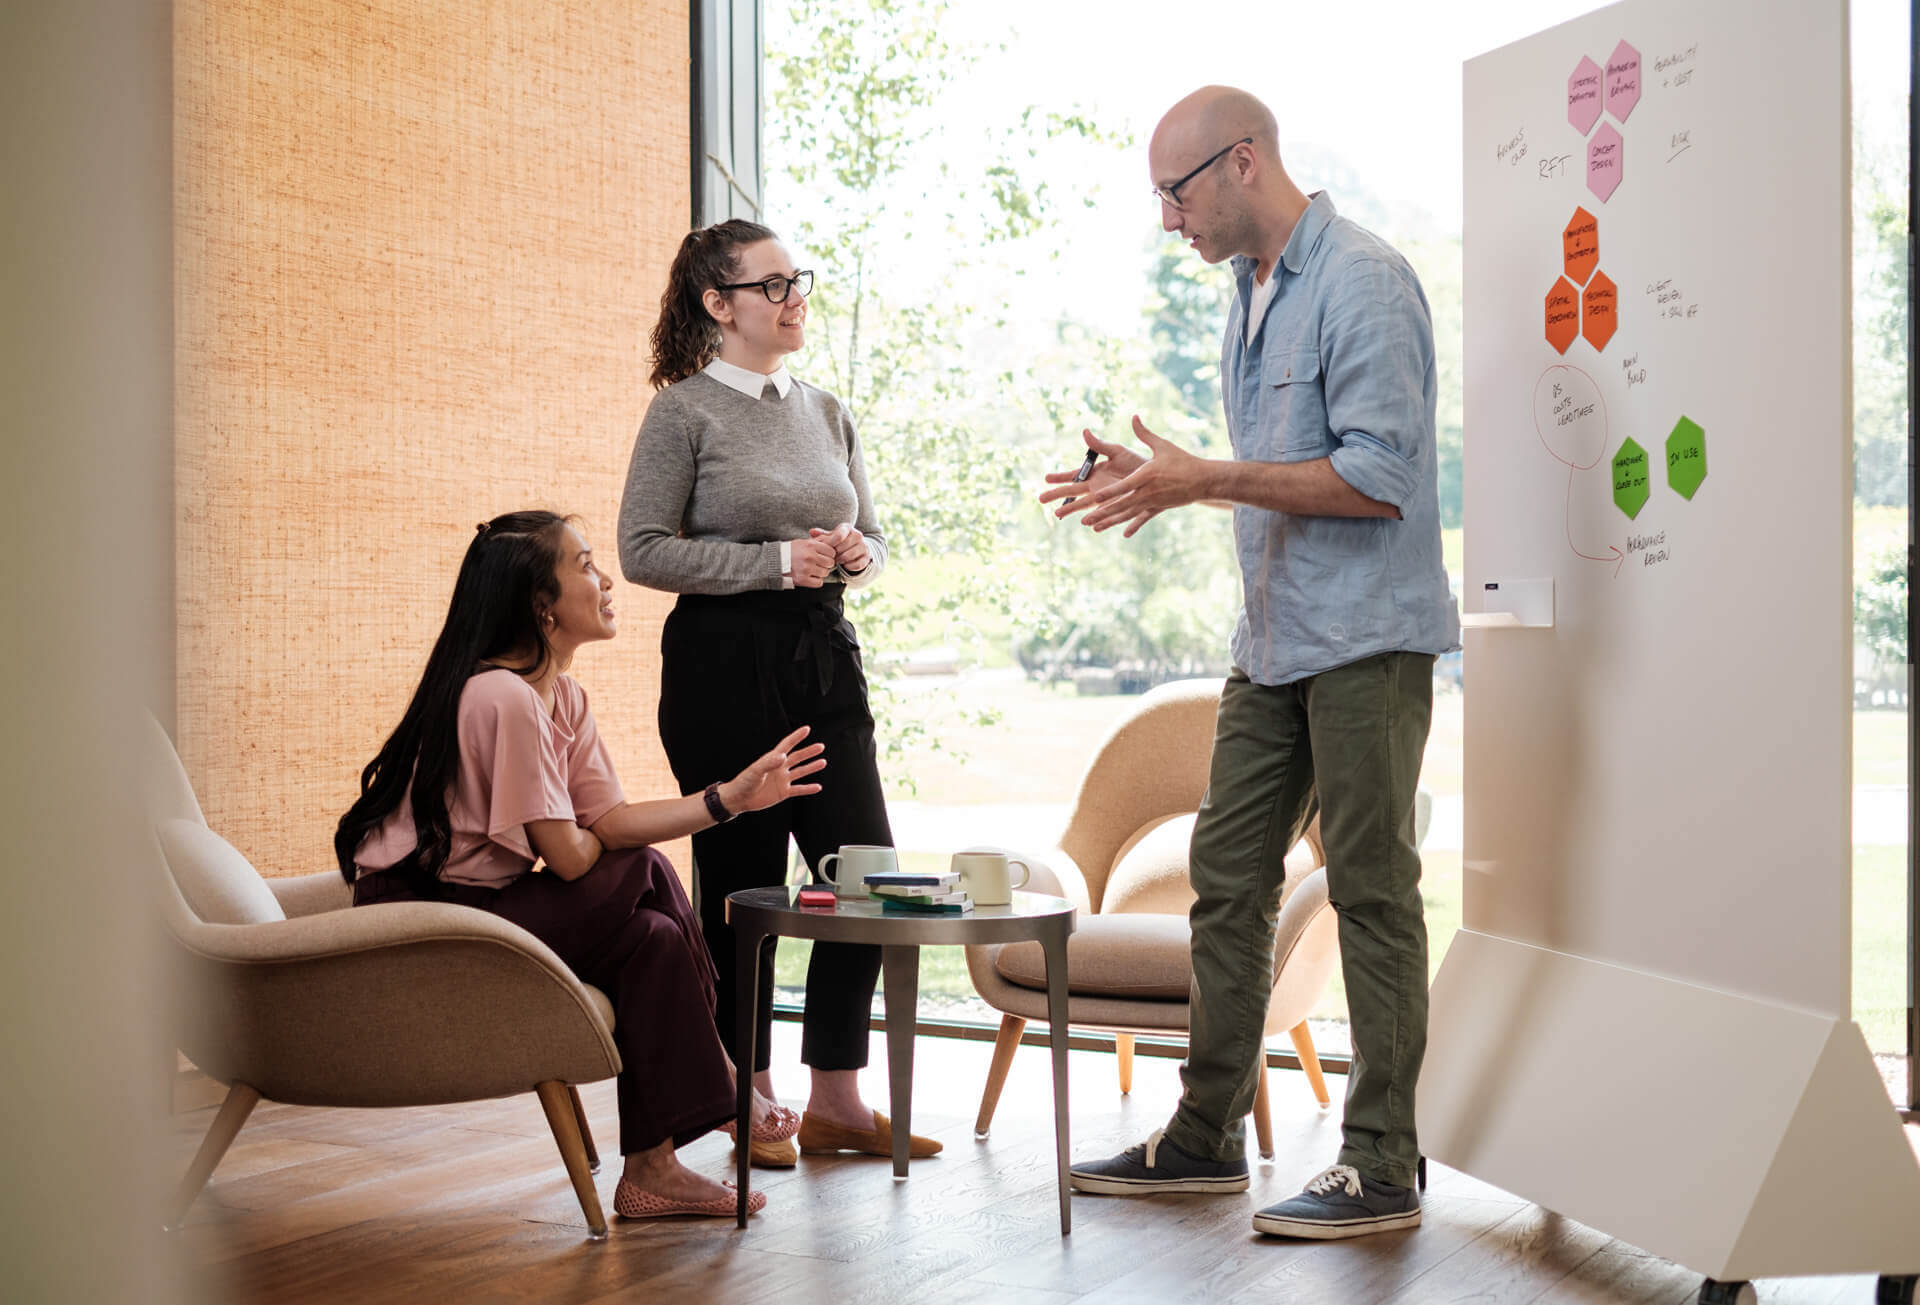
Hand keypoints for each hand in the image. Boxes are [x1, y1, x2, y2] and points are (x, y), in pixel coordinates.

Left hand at [718, 726, 826, 814]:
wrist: (739, 799)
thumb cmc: (744, 782)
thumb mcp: (756, 771)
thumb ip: (769, 763)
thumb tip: (783, 756)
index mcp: (772, 759)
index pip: (787, 745)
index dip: (796, 737)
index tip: (806, 729)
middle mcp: (779, 768)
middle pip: (797, 757)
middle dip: (809, 752)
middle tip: (820, 746)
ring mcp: (782, 780)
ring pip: (800, 772)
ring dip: (811, 767)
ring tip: (823, 762)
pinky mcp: (783, 792)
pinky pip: (798, 789)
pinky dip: (808, 788)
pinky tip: (817, 787)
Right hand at [787, 537, 836, 587]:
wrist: (775, 562)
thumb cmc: (789, 552)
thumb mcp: (803, 542)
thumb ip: (817, 542)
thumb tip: (831, 540)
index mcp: (810, 545)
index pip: (831, 551)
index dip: (829, 555)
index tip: (825, 556)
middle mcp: (810, 556)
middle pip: (830, 563)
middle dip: (826, 564)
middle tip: (819, 564)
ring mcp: (807, 568)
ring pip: (825, 573)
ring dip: (821, 572)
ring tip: (812, 570)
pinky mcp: (803, 579)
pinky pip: (819, 582)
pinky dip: (816, 581)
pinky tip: (810, 576)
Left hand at [809, 523, 869, 573]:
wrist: (856, 548)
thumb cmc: (840, 542)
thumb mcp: (831, 537)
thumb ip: (822, 535)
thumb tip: (811, 532)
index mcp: (848, 528)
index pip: (839, 534)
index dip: (831, 543)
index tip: (827, 548)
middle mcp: (858, 535)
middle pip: (843, 546)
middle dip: (835, 553)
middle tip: (831, 556)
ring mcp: (864, 546)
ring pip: (849, 555)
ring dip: (841, 559)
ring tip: (837, 560)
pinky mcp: (867, 557)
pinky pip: (857, 564)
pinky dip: (849, 566)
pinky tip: (845, 564)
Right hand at [1037, 427, 1147, 518]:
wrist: (1154, 475)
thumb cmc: (1134, 462)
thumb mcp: (1116, 451)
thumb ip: (1100, 445)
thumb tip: (1084, 431)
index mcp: (1094, 476)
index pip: (1073, 477)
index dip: (1060, 478)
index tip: (1046, 478)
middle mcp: (1097, 490)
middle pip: (1075, 494)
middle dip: (1058, 496)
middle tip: (1041, 499)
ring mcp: (1108, 501)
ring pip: (1089, 508)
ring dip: (1073, 510)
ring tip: (1059, 515)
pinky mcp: (1120, 510)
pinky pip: (1112, 517)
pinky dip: (1107, 523)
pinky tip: (1095, 528)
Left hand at [1073, 416, 1213, 537]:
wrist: (1204, 480)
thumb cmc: (1183, 460)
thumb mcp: (1163, 446)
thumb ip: (1144, 434)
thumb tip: (1134, 417)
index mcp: (1146, 476)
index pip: (1124, 486)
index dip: (1109, 492)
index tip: (1094, 496)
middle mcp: (1148, 492)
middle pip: (1121, 504)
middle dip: (1102, 513)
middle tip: (1083, 519)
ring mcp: (1153, 502)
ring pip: (1127, 514)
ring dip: (1110, 521)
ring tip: (1093, 528)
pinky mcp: (1159, 508)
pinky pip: (1142, 519)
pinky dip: (1133, 526)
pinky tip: (1124, 535)